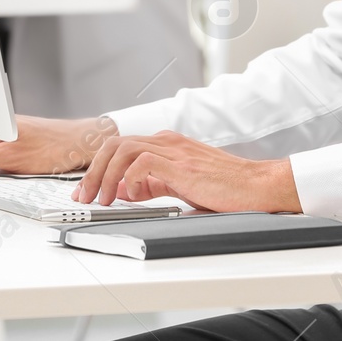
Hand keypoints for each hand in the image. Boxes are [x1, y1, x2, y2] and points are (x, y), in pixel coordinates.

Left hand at [73, 130, 301, 212]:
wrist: (257, 186)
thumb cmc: (225, 188)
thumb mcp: (182, 185)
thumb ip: (154, 184)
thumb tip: (127, 191)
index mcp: (166, 144)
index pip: (119, 147)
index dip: (97, 167)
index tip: (87, 189)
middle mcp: (167, 142)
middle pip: (114, 144)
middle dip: (93, 170)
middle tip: (84, 196)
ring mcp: (174, 150)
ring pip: (123, 150)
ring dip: (105, 175)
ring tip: (102, 199)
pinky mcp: (182, 164)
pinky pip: (143, 162)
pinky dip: (130, 178)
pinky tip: (131, 196)